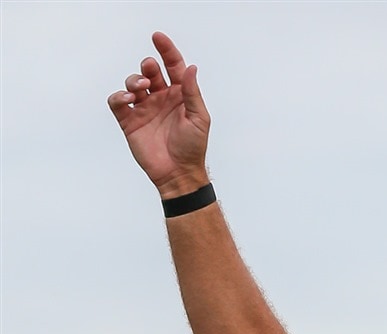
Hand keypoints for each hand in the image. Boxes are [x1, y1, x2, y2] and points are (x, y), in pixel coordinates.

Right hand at [108, 32, 210, 197]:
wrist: (178, 173)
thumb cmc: (193, 147)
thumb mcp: (199, 118)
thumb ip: (192, 92)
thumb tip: (190, 67)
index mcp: (180, 95)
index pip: (173, 66)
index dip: (166, 50)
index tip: (158, 37)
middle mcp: (162, 98)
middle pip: (151, 71)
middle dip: (148, 66)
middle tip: (149, 71)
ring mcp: (145, 109)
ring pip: (133, 83)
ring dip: (134, 80)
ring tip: (139, 89)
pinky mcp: (130, 121)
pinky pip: (118, 102)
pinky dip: (119, 96)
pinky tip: (128, 100)